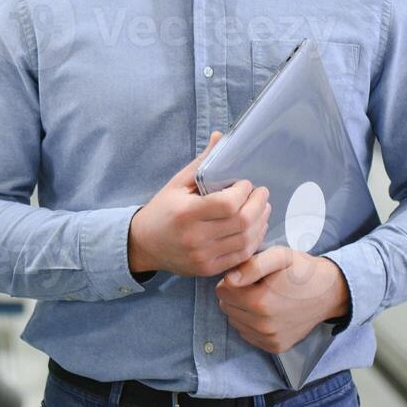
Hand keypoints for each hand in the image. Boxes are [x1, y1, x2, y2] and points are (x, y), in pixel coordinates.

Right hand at [127, 131, 270, 277]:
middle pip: (242, 222)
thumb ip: (202, 162)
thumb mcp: (176, 183)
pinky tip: (255, 227)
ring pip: (246, 240)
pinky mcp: (209, 269)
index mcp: (185, 213)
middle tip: (262, 193)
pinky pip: (242, 256)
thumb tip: (221, 137)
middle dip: (259, 204)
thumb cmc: (162, 210)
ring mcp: (203, 256)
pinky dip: (254, 240)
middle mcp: (195, 237)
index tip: (245, 183)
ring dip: (261, 221)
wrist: (143, 244)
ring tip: (262, 208)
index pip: (227, 204)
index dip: (243, 192)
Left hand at [216, 246, 350, 353]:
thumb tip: (229, 279)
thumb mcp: (279, 256)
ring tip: (264, 298)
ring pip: (235, 321)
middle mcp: (263, 325)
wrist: (329, 293)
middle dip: (236, 295)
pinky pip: (247, 334)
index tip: (250, 275)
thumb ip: (251, 265)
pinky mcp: (275, 347)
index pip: (221, 290)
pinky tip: (268, 312)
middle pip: (226, 306)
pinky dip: (252, 324)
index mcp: (260, 302)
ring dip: (242, 310)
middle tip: (258, 286)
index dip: (233, 279)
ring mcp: (269, 339)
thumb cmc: (302, 271)